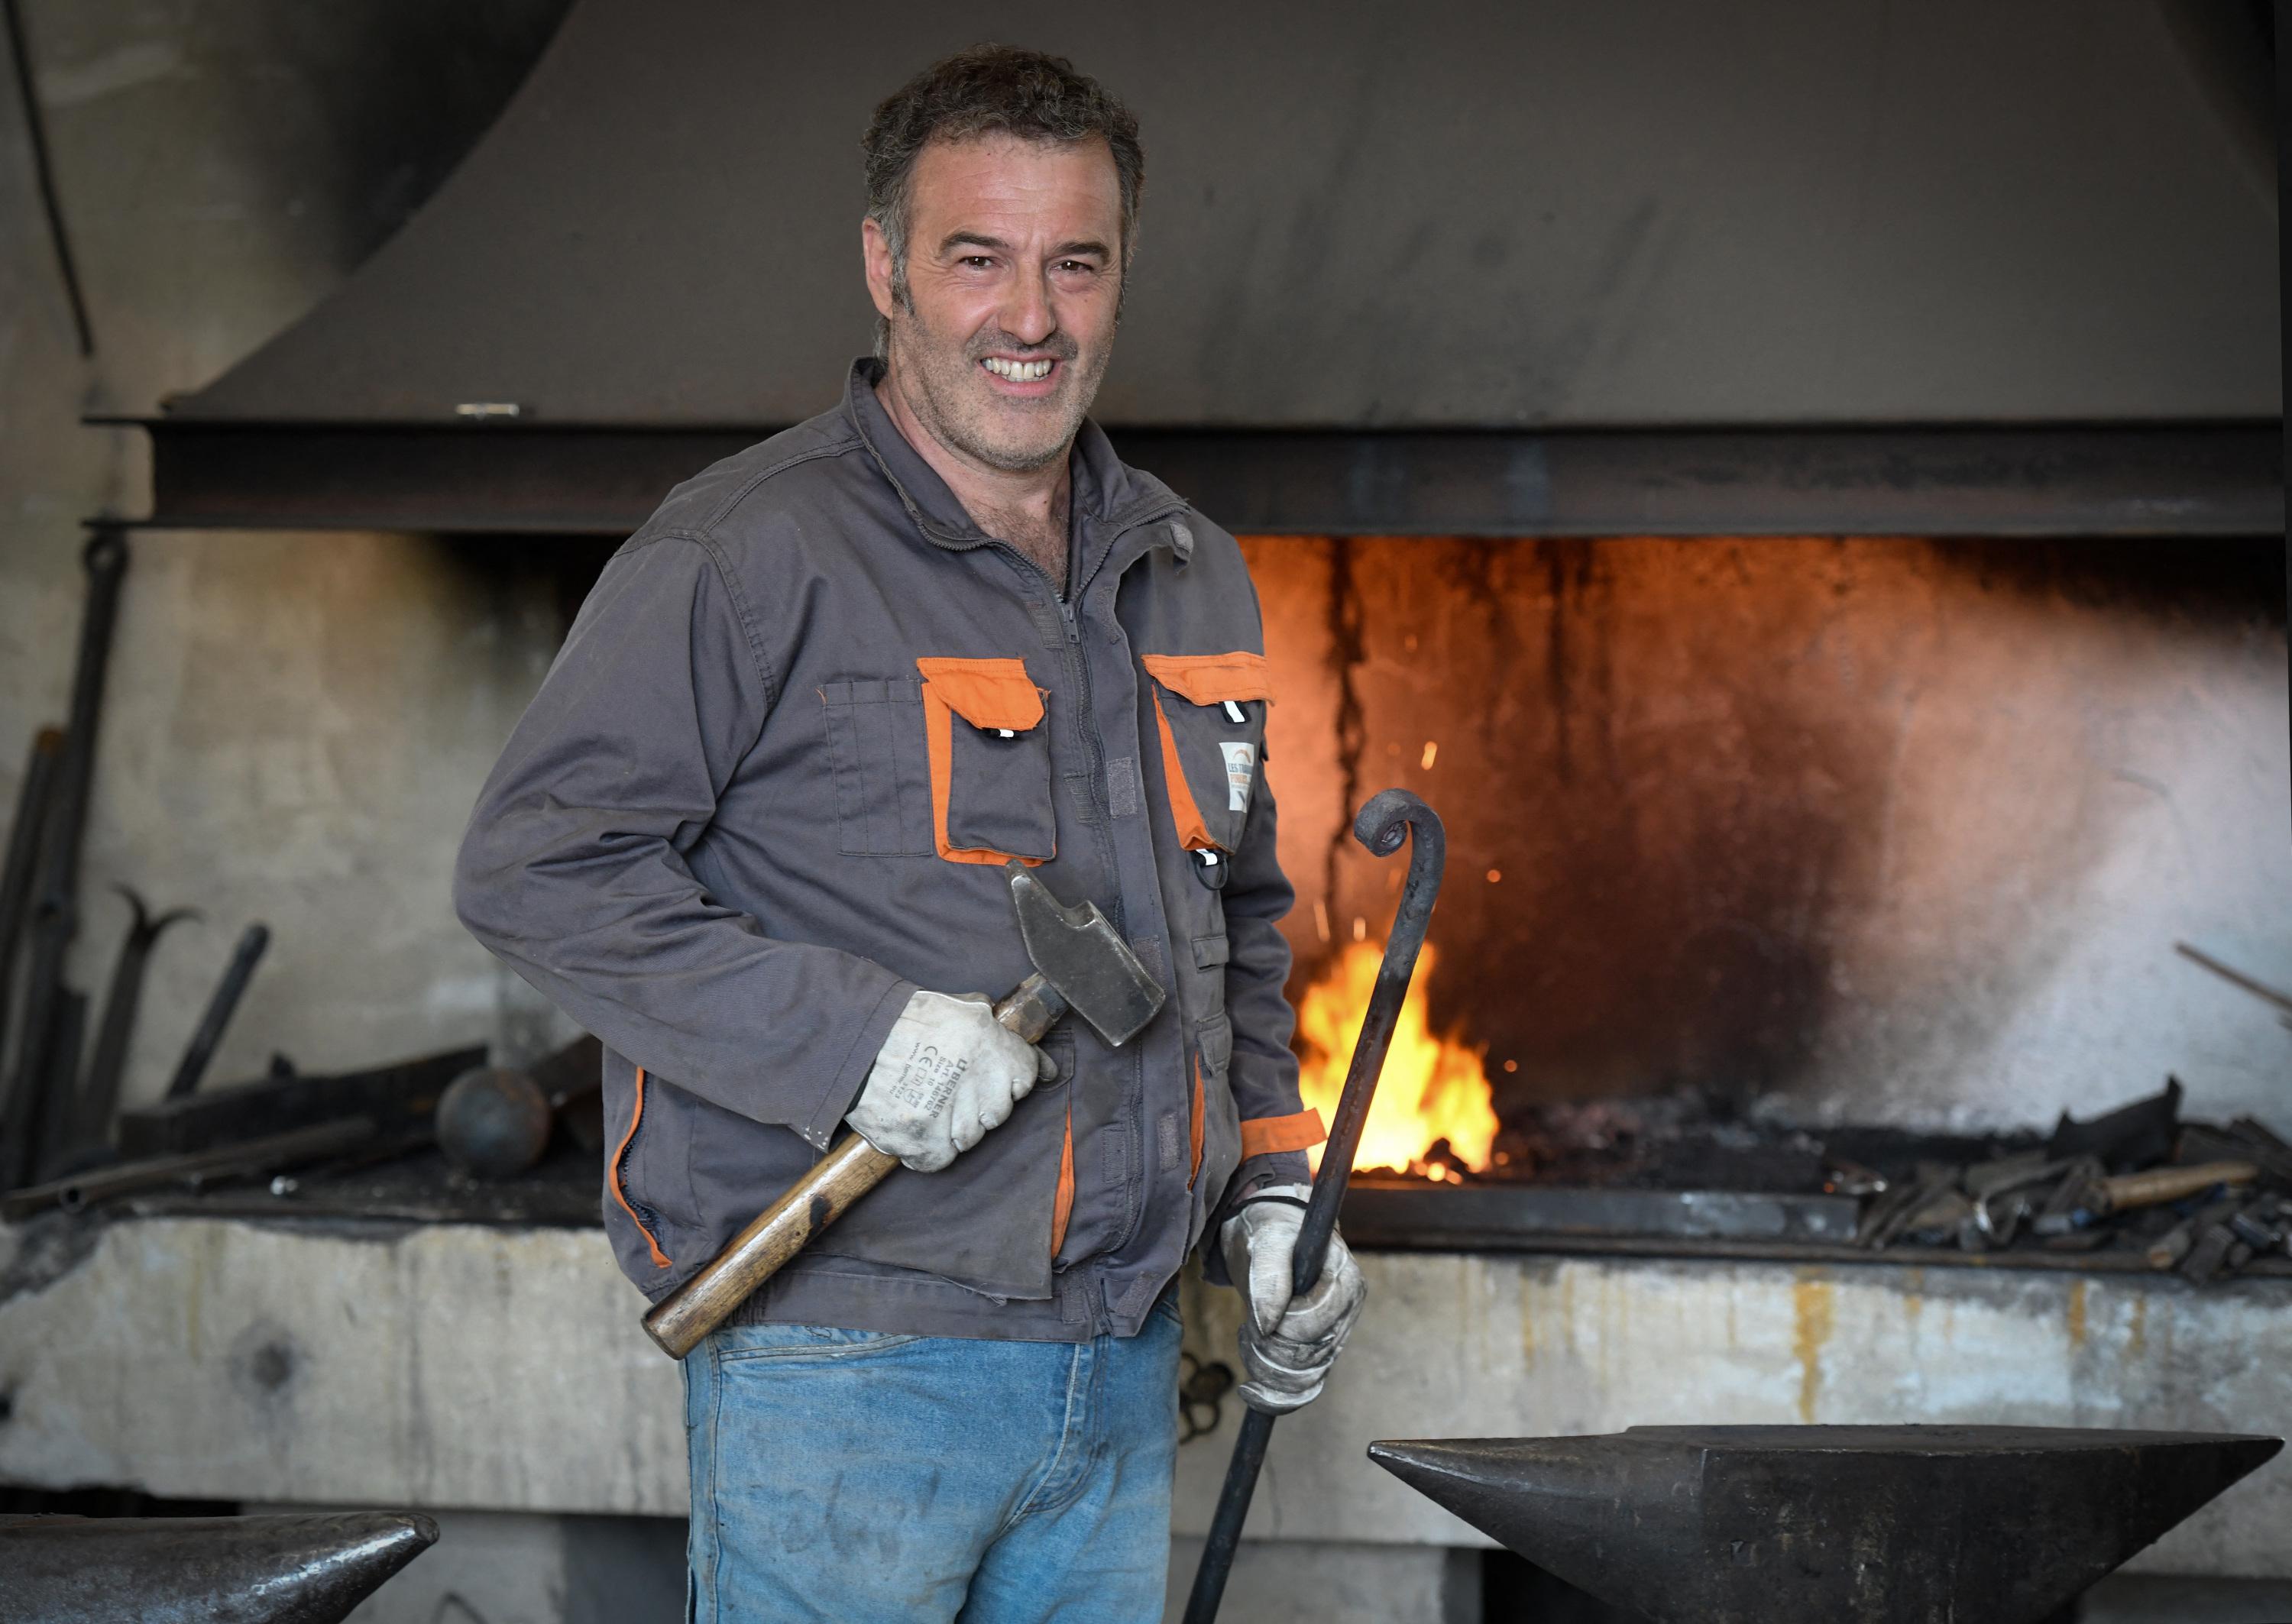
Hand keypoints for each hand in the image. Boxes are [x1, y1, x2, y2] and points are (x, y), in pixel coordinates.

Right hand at [847, 990, 1055, 1171]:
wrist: (849, 1041)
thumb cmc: (900, 1020)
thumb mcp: (954, 1006)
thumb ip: (990, 1024)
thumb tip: (1026, 1046)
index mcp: (989, 1043)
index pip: (1027, 1074)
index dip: (1012, 1079)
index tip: (1002, 1082)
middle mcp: (976, 1079)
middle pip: (999, 1112)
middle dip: (981, 1105)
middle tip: (953, 1092)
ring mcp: (950, 1114)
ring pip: (971, 1138)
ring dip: (955, 1128)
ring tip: (929, 1107)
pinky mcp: (922, 1140)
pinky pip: (941, 1159)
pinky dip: (929, 1150)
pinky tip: (916, 1128)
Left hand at [1218, 1185, 1366, 1412]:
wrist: (1264, 1238)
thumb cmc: (1269, 1231)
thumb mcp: (1265, 1240)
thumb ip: (1269, 1276)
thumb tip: (1268, 1325)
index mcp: (1345, 1282)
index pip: (1313, 1327)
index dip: (1278, 1328)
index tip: (1256, 1314)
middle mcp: (1346, 1314)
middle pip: (1309, 1359)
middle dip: (1267, 1349)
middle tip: (1247, 1325)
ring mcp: (1334, 1336)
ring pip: (1304, 1380)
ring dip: (1264, 1369)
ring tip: (1248, 1337)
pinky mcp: (1317, 1354)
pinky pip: (1303, 1392)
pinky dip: (1275, 1398)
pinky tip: (1250, 1390)